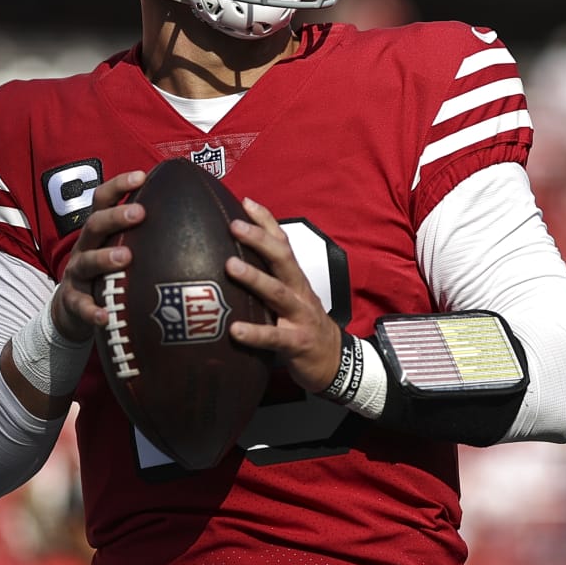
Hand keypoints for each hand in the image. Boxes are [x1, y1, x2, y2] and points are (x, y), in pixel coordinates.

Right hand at [52, 169, 147, 341]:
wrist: (73, 309)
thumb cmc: (109, 272)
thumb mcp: (123, 248)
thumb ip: (150, 235)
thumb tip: (201, 219)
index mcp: (100, 231)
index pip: (103, 199)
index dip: (119, 185)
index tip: (142, 176)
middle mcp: (85, 247)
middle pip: (95, 224)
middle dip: (115, 216)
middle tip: (140, 213)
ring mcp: (77, 274)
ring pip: (87, 261)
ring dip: (104, 258)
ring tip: (125, 258)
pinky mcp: (73, 301)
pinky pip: (81, 306)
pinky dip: (93, 311)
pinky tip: (106, 317)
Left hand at [225, 199, 342, 394]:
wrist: (335, 362)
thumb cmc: (303, 325)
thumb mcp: (291, 298)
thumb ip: (269, 281)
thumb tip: (232, 263)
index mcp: (296, 279)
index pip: (283, 243)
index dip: (266, 221)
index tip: (245, 202)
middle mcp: (299, 292)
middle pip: (282, 259)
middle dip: (259, 240)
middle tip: (234, 226)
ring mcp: (300, 317)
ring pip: (278, 293)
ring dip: (255, 278)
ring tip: (230, 267)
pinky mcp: (297, 343)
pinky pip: (274, 337)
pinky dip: (255, 333)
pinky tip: (234, 330)